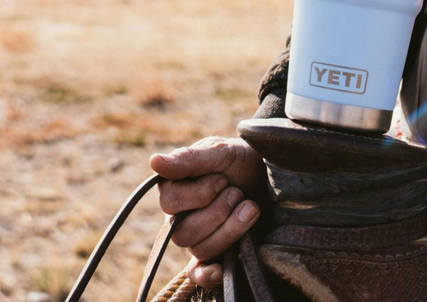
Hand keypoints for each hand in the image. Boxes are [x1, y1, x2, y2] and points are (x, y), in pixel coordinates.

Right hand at [149, 137, 266, 288]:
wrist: (272, 176)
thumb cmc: (241, 160)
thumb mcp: (220, 152)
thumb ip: (189, 159)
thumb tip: (153, 161)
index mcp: (173, 189)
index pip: (170, 202)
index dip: (199, 193)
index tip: (222, 179)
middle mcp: (179, 217)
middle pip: (182, 232)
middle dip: (217, 211)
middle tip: (237, 192)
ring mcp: (197, 238)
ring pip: (199, 249)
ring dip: (230, 229)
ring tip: (251, 208)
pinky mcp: (215, 254)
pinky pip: (199, 274)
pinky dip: (207, 275)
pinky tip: (220, 270)